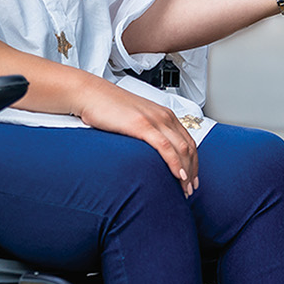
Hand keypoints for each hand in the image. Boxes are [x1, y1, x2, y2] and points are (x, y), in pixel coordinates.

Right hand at [72, 81, 199, 195]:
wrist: (90, 93)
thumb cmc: (107, 106)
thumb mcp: (134, 119)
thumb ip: (146, 131)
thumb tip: (149, 150)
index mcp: (164, 115)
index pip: (188, 141)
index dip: (194, 162)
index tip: (192, 179)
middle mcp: (164, 116)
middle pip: (189, 147)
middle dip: (193, 171)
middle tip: (190, 190)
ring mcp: (155, 120)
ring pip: (182, 149)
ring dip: (187, 172)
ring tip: (185, 189)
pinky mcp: (142, 125)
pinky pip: (165, 148)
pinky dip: (175, 164)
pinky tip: (178, 175)